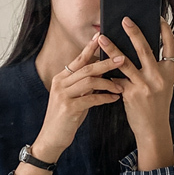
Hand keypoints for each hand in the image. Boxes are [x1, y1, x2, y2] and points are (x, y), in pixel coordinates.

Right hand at [32, 32, 124, 163]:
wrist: (51, 138)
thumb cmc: (66, 118)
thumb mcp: (75, 98)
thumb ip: (85, 85)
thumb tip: (103, 73)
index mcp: (61, 78)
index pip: (78, 59)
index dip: (90, 47)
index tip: (101, 36)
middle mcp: (60, 83)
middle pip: (86, 68)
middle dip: (106, 63)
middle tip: (122, 58)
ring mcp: (63, 95)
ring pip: (89, 81)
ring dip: (108, 83)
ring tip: (121, 86)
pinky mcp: (68, 108)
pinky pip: (91, 99)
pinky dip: (105, 98)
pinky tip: (115, 98)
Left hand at [97, 18, 173, 169]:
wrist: (153, 129)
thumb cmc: (157, 106)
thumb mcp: (163, 85)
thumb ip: (156, 68)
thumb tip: (143, 49)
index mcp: (169, 72)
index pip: (170, 46)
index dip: (164, 30)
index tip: (156, 17)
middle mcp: (158, 77)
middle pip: (145, 49)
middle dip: (134, 32)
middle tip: (124, 20)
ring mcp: (144, 85)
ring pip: (125, 62)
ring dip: (111, 49)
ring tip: (102, 39)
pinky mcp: (131, 94)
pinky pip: (116, 78)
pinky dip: (107, 72)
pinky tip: (97, 65)